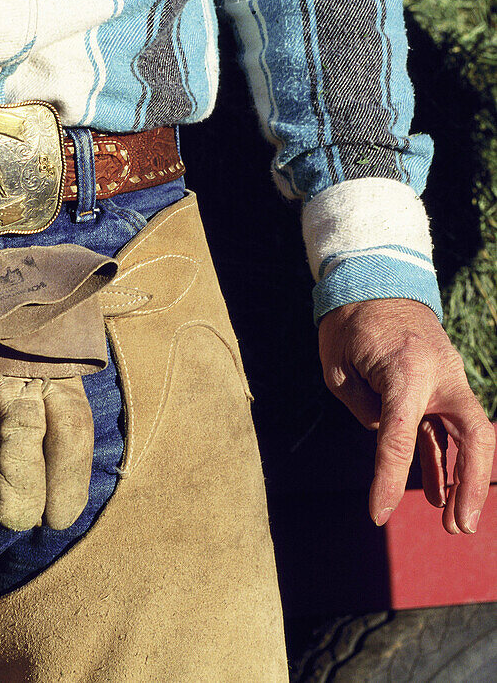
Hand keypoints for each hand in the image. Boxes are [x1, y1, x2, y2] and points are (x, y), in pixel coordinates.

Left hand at [319, 299, 494, 533]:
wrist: (376, 281)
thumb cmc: (349, 323)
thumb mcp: (338, 367)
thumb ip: (363, 407)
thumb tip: (387, 437)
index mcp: (406, 372)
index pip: (398, 438)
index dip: (388, 480)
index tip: (377, 514)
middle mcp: (438, 377)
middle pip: (471, 437)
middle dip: (470, 486)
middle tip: (458, 527)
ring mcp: (447, 380)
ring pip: (467, 437)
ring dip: (462, 480)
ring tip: (452, 523)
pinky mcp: (442, 386)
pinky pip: (448, 429)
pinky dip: (446, 460)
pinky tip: (440, 492)